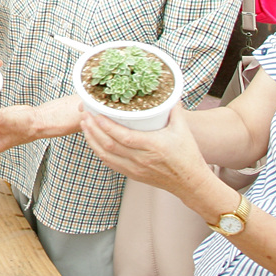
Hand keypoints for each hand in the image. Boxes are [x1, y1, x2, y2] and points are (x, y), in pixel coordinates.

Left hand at [81, 105, 210, 197]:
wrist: (191, 183)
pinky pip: (110, 163)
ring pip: (106, 155)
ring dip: (92, 140)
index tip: (96, 114)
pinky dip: (99, 151)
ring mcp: (135, 169)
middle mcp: (141, 159)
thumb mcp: (183, 130)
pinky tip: (93, 140)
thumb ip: (175, 110)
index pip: (123, 137)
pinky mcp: (133, 175)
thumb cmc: (188, 156)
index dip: (106, 126)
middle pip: (109, 145)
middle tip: (84, 115)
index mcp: (153, 146)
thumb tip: (170, 92)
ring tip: (85, 125)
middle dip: (93, 129)